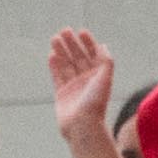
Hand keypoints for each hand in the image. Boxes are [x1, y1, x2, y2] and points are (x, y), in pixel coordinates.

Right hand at [47, 27, 117, 149]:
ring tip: (54, 38)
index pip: (93, 54)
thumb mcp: (105, 78)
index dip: (88, 42)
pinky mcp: (62, 94)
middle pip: (78, 57)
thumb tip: (103, 45)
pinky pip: (57, 76)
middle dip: (71, 44)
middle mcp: (86, 80)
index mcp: (99, 76)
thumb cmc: (95, 103)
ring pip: (66, 64)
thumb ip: (106, 60)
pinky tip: (51, 55)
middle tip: (64, 31)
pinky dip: (54, 66)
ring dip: (61, 51)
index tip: (81, 31)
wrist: (83, 126)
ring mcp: (73, 86)